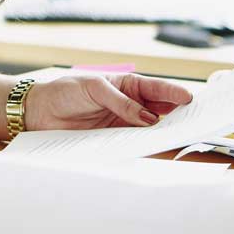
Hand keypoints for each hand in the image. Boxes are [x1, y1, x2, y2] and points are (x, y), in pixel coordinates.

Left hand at [22, 73, 193, 130]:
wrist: (40, 111)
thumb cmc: (66, 91)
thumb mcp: (94, 88)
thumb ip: (121, 102)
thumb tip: (148, 118)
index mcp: (127, 85)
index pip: (156, 89)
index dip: (174, 93)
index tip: (189, 99)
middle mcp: (129, 105)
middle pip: (160, 110)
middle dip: (177, 114)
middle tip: (193, 120)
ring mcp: (123, 123)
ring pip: (149, 129)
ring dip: (162, 133)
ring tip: (178, 136)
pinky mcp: (113, 140)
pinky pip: (133, 142)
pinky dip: (143, 145)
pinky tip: (152, 147)